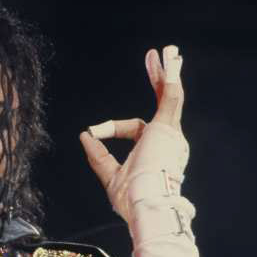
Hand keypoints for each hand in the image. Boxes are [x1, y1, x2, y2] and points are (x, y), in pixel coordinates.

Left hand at [79, 45, 188, 224]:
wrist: (145, 206)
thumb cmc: (132, 199)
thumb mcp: (110, 175)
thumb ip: (98, 156)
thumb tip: (84, 135)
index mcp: (156, 153)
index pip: (135, 128)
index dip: (111, 128)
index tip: (92, 131)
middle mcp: (168, 143)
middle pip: (162, 103)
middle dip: (158, 79)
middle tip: (157, 56)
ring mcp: (171, 136)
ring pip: (170, 96)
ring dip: (168, 72)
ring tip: (168, 50)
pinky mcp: (168, 130)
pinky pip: (172, 97)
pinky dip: (171, 78)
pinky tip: (172, 59)